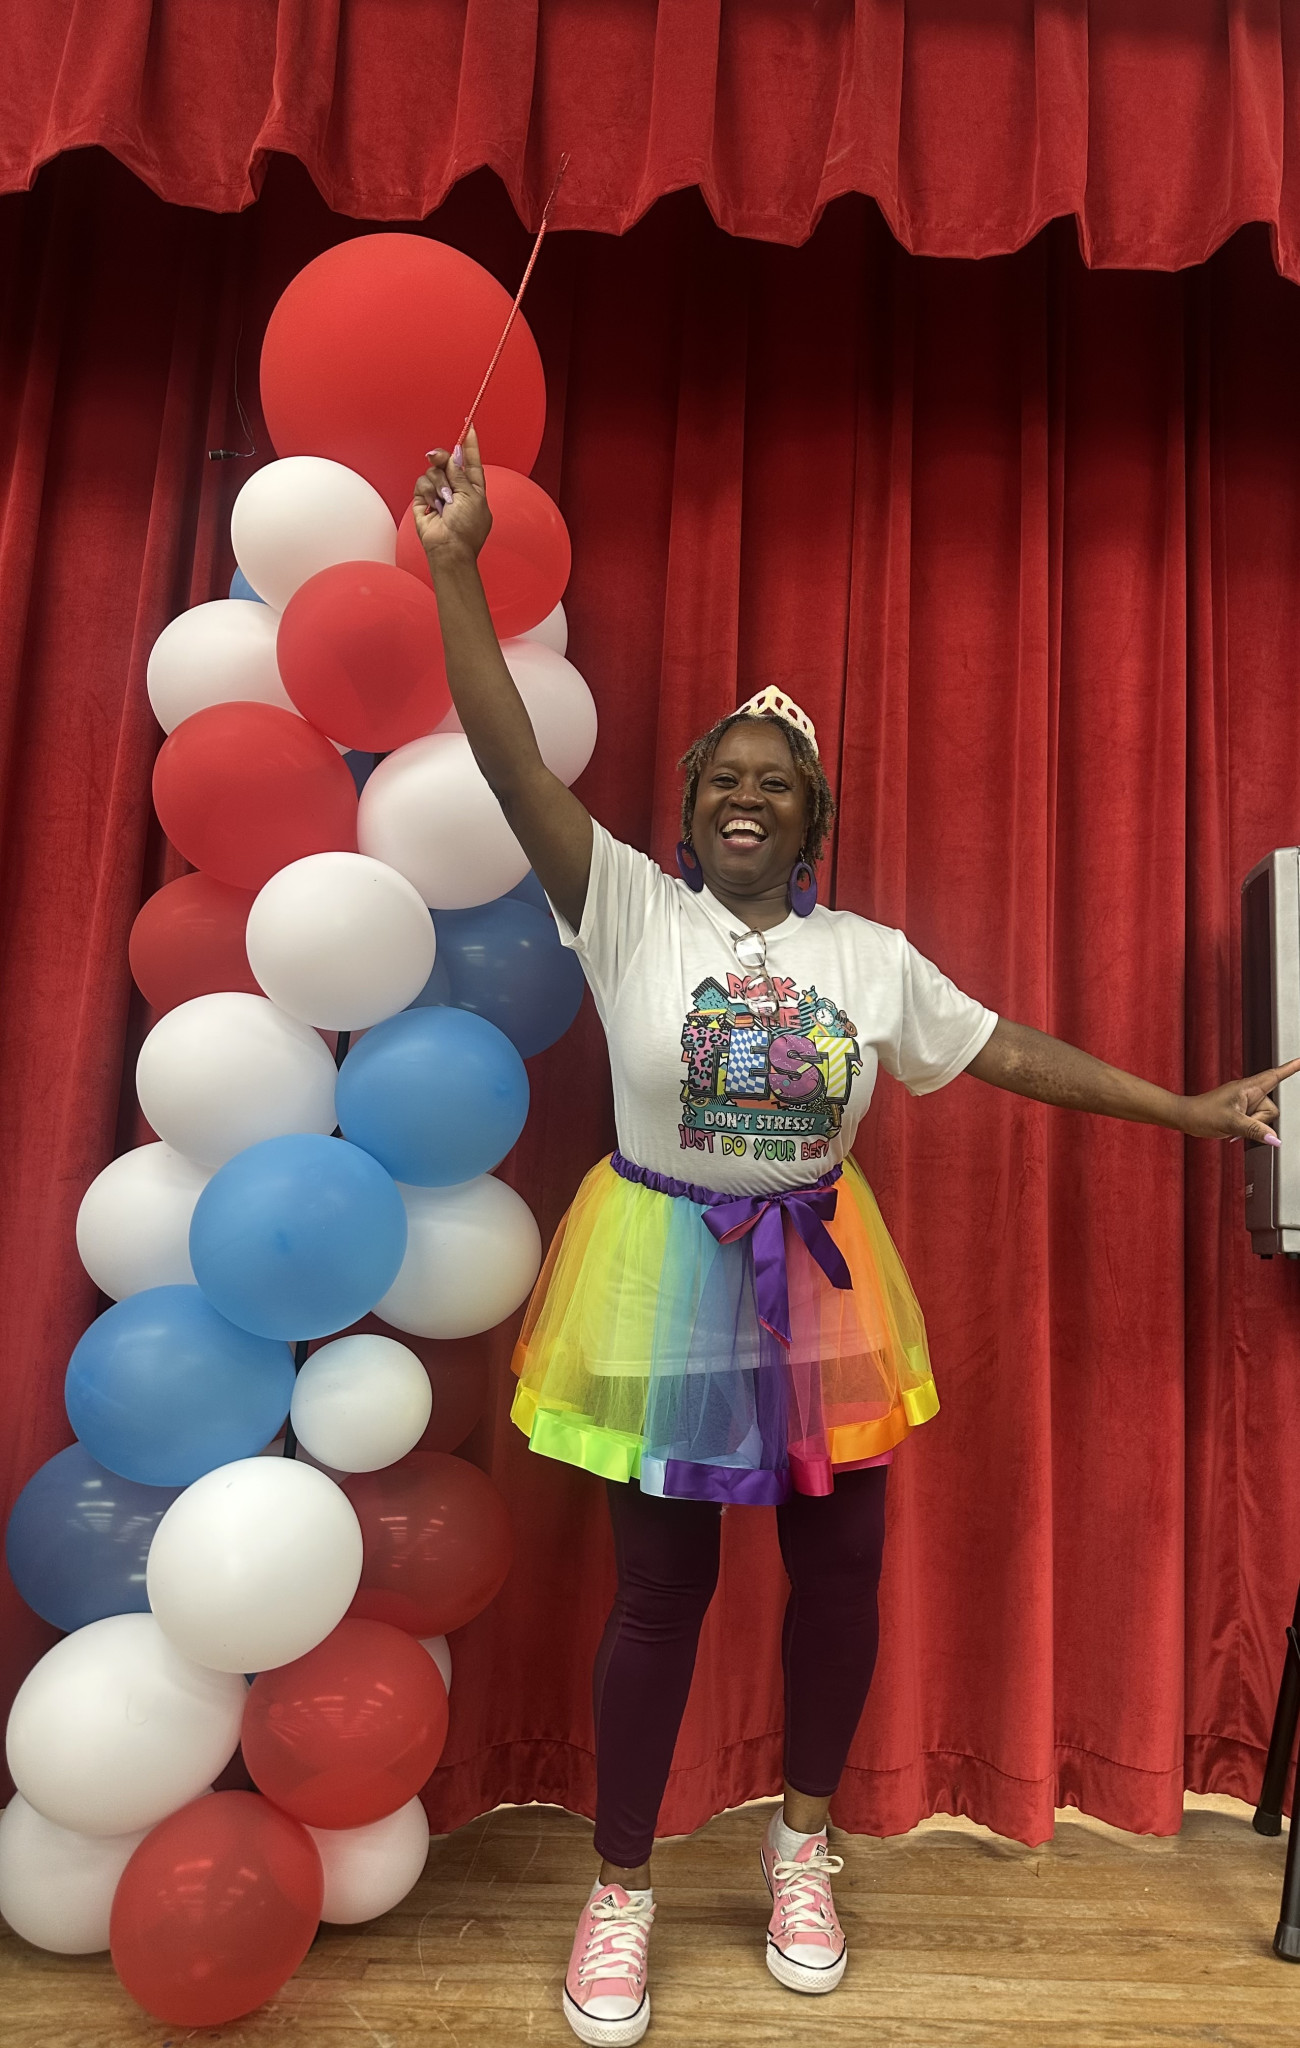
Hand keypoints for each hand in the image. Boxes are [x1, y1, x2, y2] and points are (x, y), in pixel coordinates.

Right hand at [413, 424, 491, 564]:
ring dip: (440, 484)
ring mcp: (439, 493)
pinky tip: (435, 506)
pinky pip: (422, 482)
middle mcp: (456, 488)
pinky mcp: (423, 499)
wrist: (450, 548)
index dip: (470, 444)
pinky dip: (428, 492)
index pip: (471, 461)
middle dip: (445, 459)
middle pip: (448, 460)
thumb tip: (453, 453)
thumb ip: (460, 472)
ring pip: (434, 470)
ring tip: (445, 502)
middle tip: (440, 460)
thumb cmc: (467, 527)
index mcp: (474, 487)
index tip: (469, 427)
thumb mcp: (472, 495)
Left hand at [1178, 1059, 1299, 1144]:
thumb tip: (1274, 1139)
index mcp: (1248, 1087)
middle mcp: (1249, 1093)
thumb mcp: (1231, 1122)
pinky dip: (1248, 1129)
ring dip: (1252, 1126)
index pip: (1274, 1076)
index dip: (1290, 1069)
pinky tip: (1235, 1131)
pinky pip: (1255, 1123)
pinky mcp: (1242, 1113)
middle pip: (1272, 1109)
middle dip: (1261, 1120)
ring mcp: (1245, 1103)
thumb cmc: (1202, 1113)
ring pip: (1264, 1119)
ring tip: (1234, 1126)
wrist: (1186, 1118)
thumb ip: (1254, 1130)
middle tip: (1240, 1123)